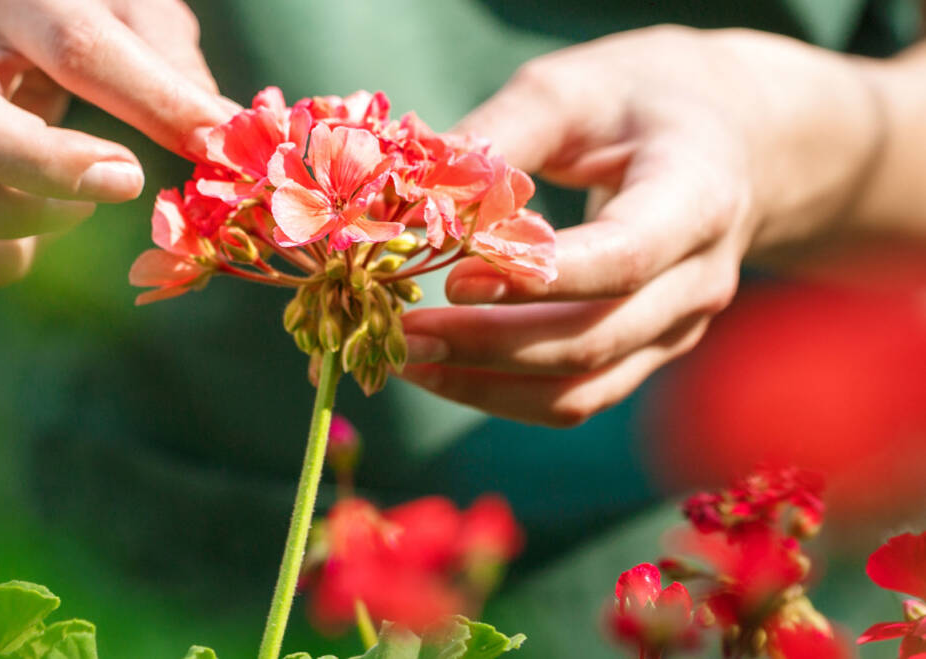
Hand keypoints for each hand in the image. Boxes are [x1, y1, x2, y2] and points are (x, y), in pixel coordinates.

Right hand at [0, 0, 236, 285]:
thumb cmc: (72, 10)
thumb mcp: (128, 8)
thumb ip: (170, 63)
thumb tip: (225, 134)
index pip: (77, 47)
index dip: (153, 102)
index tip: (211, 142)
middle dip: (50, 170)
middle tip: (128, 179)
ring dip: (11, 221)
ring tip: (76, 212)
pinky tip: (36, 242)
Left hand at [399, 26, 883, 425]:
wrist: (727, 140)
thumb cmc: (639, 102)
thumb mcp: (572, 91)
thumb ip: (499, 139)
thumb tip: (412, 198)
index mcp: (698, 198)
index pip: (623, 260)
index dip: (537, 281)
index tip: (455, 280)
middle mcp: (698, 280)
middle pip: (594, 341)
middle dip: (488, 346)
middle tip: (401, 332)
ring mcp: (676, 328)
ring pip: (583, 390)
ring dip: (486, 385)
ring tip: (405, 359)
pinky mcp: (645, 352)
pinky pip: (576, 396)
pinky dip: (503, 392)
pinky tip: (441, 369)